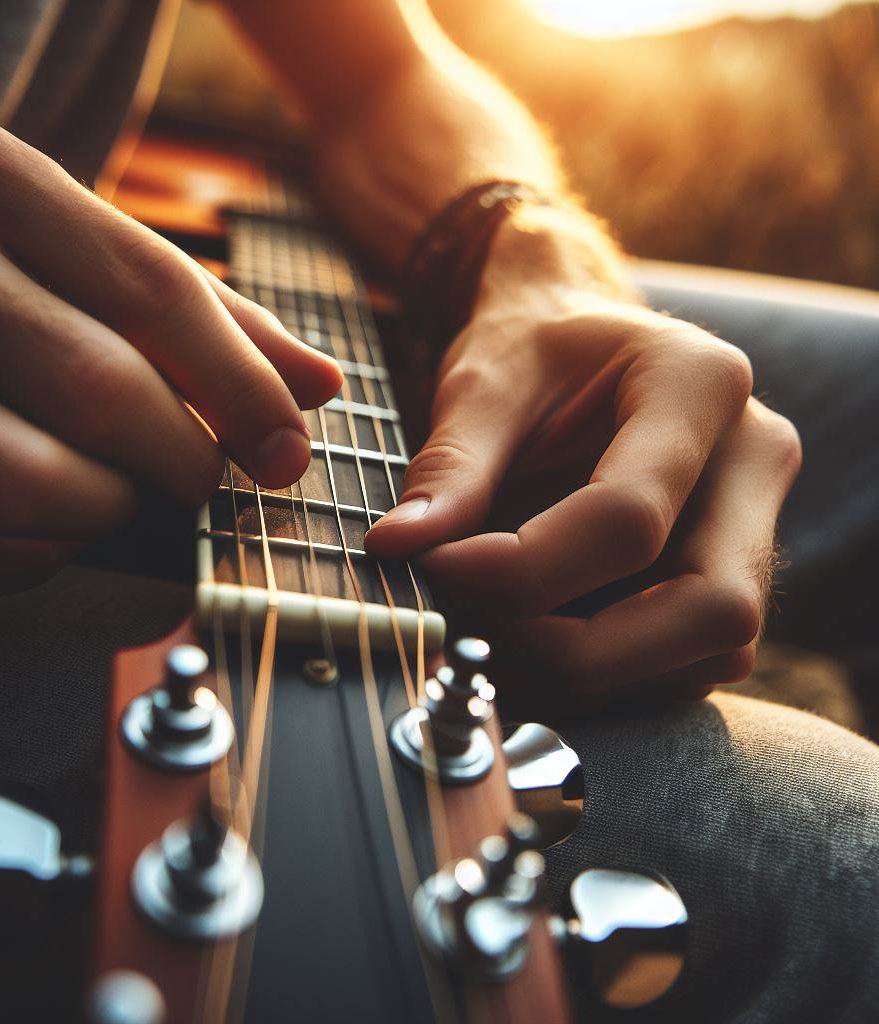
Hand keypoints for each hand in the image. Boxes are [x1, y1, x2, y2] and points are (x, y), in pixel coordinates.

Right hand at [0, 117, 341, 610]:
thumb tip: (320, 388)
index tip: (285, 455)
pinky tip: (34, 534)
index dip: (246, 391)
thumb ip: (210, 320)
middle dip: (181, 467)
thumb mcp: (92, 261)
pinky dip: (17, 571)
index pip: (159, 291)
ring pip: (23, 488)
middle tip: (192, 483)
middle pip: (101, 394)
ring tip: (109, 500)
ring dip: (100, 519)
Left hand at [366, 215, 800, 710]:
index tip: (434, 570)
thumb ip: (449, 465)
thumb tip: (396, 549)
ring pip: (713, 650)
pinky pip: (693, 660)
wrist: (574, 348)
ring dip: (600, 672)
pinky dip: (614, 674)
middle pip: (712, 607)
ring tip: (499, 635)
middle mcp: (752, 459)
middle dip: (584, 649)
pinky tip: (538, 644)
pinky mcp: (730, 572)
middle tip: (481, 630)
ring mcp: (754, 523)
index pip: (628, 518)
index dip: (522, 570)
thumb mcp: (482, 381)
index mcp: (700, 384)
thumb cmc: (530, 351)